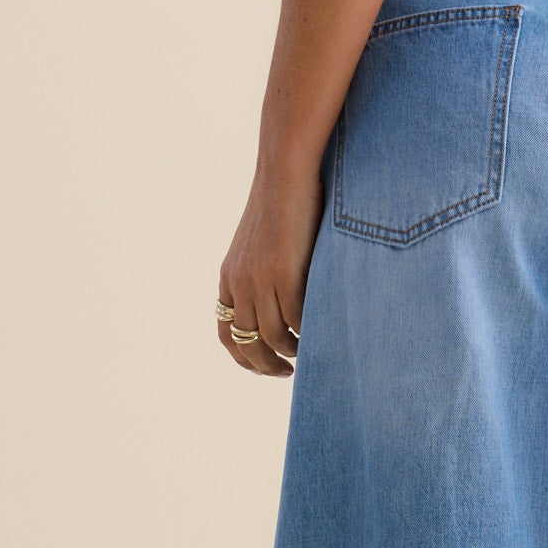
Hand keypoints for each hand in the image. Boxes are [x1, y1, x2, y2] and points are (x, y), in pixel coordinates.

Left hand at [216, 163, 321, 375]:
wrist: (286, 174)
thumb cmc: (283, 203)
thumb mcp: (262, 244)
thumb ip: (264, 273)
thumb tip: (283, 298)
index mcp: (230, 277)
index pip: (227, 332)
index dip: (244, 356)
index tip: (265, 366)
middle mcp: (239, 284)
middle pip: (247, 342)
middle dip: (265, 365)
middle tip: (287, 373)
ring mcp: (259, 281)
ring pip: (273, 336)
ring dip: (291, 352)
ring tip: (308, 356)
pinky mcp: (284, 275)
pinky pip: (296, 319)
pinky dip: (308, 333)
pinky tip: (321, 334)